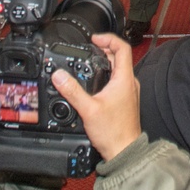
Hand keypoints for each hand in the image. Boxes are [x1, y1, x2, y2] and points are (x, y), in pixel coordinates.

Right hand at [51, 33, 141, 161]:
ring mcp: (128, 91)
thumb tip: (59, 75)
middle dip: (103, 49)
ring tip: (89, 61)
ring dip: (105, 62)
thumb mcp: (88, 109)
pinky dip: (106, 75)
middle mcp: (129, 82)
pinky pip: (117, 80)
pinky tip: (94, 82)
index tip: (94, 39)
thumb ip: (72, 91)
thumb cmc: (112, 132)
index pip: (122, 47)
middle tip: (88, 49)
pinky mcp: (125, 99)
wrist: (124, 150)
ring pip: (118, 68)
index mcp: (124, 79)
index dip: (108, 38)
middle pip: (119, 56)